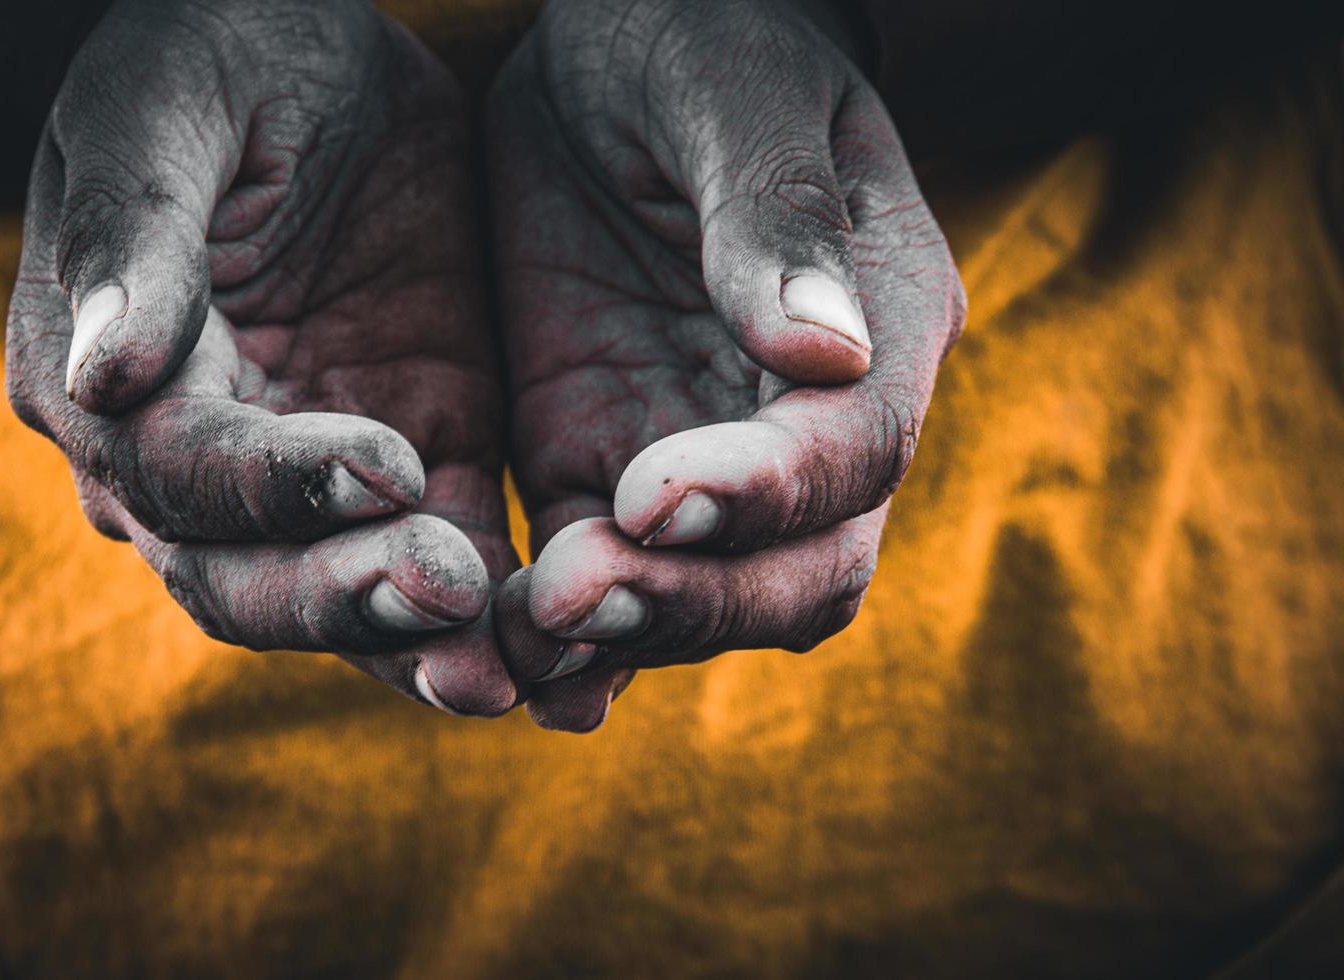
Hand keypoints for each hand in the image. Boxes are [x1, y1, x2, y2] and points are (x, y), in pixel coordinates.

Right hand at [6, 0, 517, 714]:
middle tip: (442, 593)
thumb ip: (130, 236)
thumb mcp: (159, 109)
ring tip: (500, 669)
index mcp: (101, 379)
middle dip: (340, 599)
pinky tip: (548, 651)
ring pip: (342, 598)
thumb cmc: (214, 53)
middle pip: (244, 576)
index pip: (173, 471)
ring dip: (415, 642)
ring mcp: (312, 476)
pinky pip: (450, 556)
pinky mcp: (424, 459)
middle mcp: (194, 458)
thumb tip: (102, 376)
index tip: (376, 465)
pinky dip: (490, 615)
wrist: (326, 45)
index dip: (267, 486)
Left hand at [488, 0, 965, 730]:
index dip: (768, 493)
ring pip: (701, 600)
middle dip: (696, 602)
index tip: (657, 493)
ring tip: (519, 638)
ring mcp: (699, 452)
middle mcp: (803, 418)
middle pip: (798, 572)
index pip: (856, 452)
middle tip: (575, 592)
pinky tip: (501, 658)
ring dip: (619, 635)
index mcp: (876, 322)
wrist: (621, 55)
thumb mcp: (735, 93)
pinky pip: (594, 570)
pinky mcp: (594, 461)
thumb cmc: (705, 37)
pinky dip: (559, 629)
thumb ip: (777, 217)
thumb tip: (823, 356)